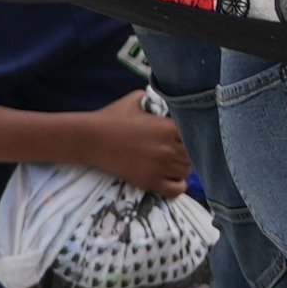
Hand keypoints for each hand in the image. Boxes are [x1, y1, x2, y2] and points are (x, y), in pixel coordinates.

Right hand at [65, 93, 189, 194]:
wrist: (90, 139)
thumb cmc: (112, 117)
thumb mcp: (136, 99)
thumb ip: (157, 99)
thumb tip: (170, 97)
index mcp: (168, 127)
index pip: (196, 134)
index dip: (192, 134)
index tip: (182, 134)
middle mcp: (167, 148)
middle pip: (193, 154)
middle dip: (187, 151)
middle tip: (176, 148)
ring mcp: (158, 167)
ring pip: (186, 171)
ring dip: (182, 166)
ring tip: (172, 161)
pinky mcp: (148, 182)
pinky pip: (176, 189)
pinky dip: (178, 185)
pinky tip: (171, 177)